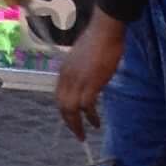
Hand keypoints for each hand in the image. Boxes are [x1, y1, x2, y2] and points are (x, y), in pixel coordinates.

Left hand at [55, 9, 125, 134]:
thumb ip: (80, 71)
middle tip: (77, 134)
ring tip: (83, 135)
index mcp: (64, 70)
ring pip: (71, 109)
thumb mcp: (83, 58)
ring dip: (76, 125)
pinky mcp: (90, 83)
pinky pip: (87, 107)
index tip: (71, 119)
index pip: (59, 96)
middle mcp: (67, 77)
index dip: (64, 111)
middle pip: (62, 106)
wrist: (105, 30)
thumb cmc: (98, 40)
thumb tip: (87, 80)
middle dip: (69, 122)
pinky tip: (96, 123)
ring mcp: (78, 80)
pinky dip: (90, 117)